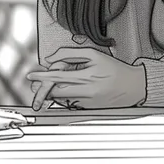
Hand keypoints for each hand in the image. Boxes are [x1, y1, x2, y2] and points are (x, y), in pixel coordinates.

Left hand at [26, 47, 146, 109]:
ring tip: (50, 84)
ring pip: (61, 98)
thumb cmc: (115, 69)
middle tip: (36, 82)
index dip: (42, 76)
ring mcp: (87, 102)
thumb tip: (51, 58)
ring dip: (52, 92)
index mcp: (85, 77)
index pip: (57, 77)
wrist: (133, 86)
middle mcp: (85, 92)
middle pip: (55, 92)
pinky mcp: (89, 108)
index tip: (31, 76)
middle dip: (43, 88)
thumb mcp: (93, 54)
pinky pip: (71, 102)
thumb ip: (70, 54)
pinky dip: (65, 96)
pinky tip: (68, 89)